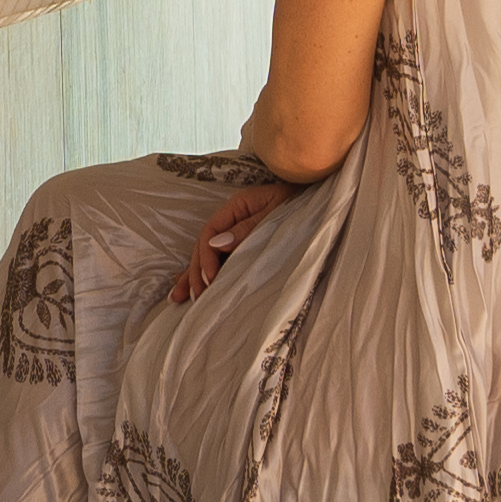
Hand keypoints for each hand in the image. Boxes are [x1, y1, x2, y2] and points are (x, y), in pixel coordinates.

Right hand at [158, 171, 298, 314]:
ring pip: (208, 254)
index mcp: (237, 206)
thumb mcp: (275, 214)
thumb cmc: (301, 203)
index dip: (206, 257)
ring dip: (193, 275)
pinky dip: (205, 272)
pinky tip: (190, 285)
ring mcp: (236, 232)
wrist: (321, 205)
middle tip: (195, 297)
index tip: (211, 279)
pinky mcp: (244, 244)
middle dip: (196, 271)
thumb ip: (247, 229)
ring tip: (179, 297)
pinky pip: (220, 259)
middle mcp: (232, 218)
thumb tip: (216, 245)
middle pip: (204, 245)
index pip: (210, 231)